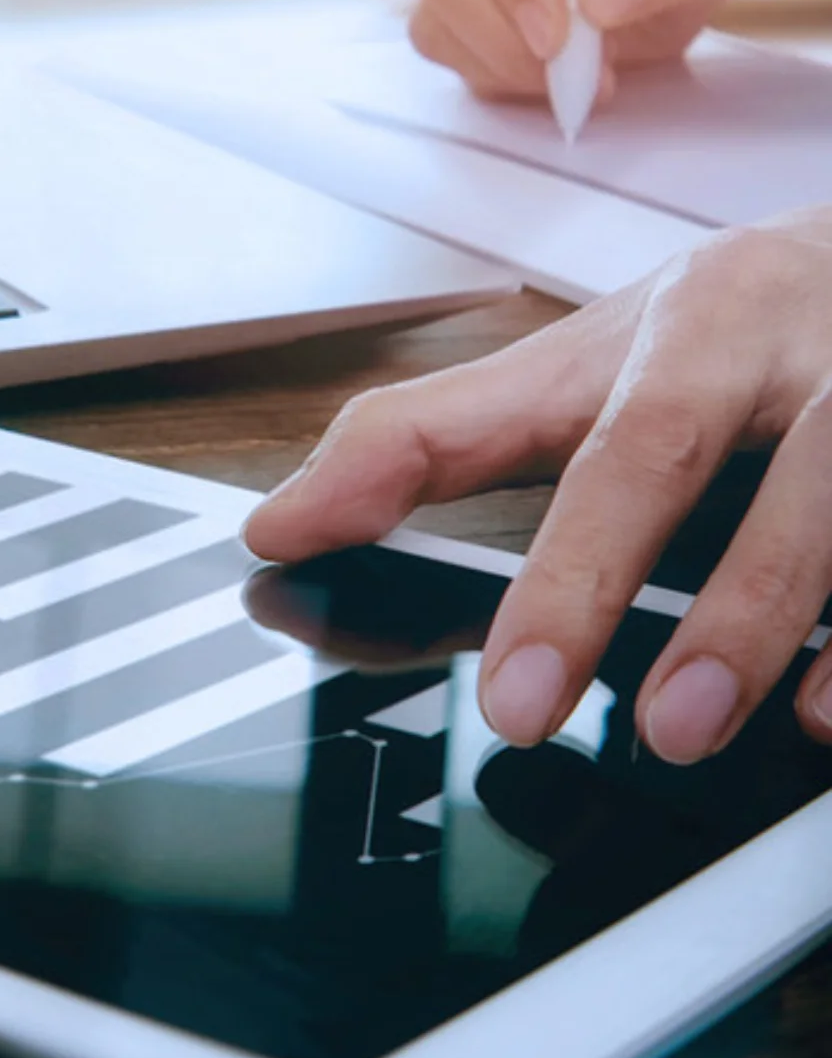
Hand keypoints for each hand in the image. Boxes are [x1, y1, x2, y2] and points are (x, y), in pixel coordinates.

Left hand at [242, 211, 831, 765]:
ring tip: (683, 727)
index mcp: (666, 330)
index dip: (440, 498)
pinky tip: (830, 713)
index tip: (351, 587)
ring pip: (822, 490)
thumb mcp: (583, 369)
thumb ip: (433, 441)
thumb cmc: (733, 333)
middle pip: (662, 442)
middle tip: (521, 705)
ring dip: (754, 617)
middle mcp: (763, 342)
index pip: (539, 421)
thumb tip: (280, 520)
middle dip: (584, 574)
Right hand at [406, 0, 759, 98]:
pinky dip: (503, 76)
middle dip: (501, 30)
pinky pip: (448, 51)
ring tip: (589, 69)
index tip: (558, 28)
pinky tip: (562, 71)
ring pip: (432, 18)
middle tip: (573, 67)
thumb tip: (599, 0)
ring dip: (505, 62)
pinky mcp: (446, 0)